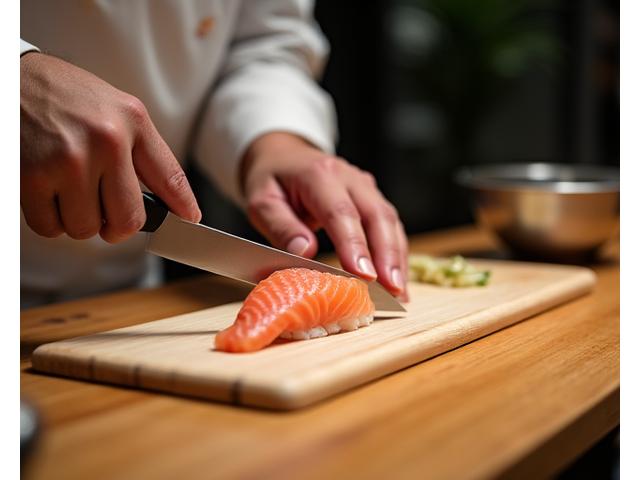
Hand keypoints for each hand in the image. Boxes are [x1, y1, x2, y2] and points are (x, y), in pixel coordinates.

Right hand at [20, 53, 200, 242]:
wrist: (11, 79)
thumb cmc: (66, 97)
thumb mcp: (117, 109)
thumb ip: (143, 151)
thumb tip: (170, 203)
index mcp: (131, 121)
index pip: (170, 178)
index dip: (183, 207)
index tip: (189, 221)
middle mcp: (106, 140)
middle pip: (127, 220)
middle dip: (116, 225)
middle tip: (105, 212)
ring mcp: (68, 161)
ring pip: (86, 229)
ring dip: (78, 220)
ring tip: (69, 189)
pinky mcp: (32, 177)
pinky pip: (51, 228)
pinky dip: (50, 220)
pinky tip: (47, 192)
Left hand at [241, 132, 408, 298]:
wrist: (284, 156)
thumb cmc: (271, 181)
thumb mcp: (262, 202)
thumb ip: (281, 227)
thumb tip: (305, 252)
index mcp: (319, 175)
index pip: (341, 212)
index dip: (355, 245)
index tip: (364, 275)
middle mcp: (349, 177)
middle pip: (376, 216)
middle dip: (387, 256)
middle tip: (391, 290)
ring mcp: (366, 187)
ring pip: (390, 221)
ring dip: (397, 259)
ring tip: (399, 293)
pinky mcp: (373, 199)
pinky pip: (391, 226)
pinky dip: (396, 254)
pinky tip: (397, 280)